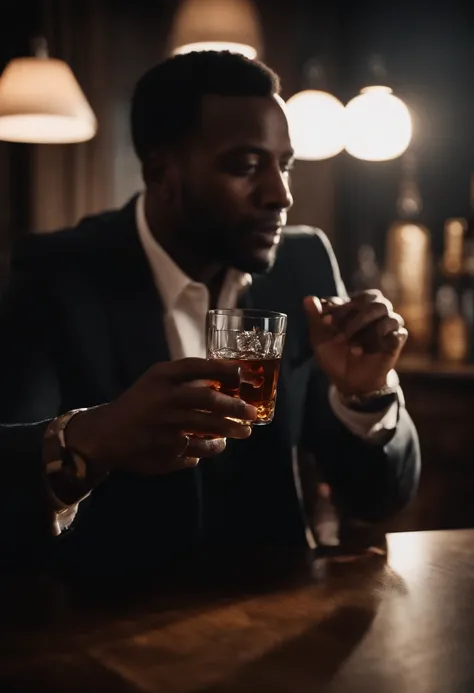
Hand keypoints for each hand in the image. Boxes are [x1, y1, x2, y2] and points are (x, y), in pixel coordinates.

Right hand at [67, 358, 256, 474]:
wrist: (105, 434)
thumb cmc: (140, 402)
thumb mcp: (157, 381)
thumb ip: (187, 379)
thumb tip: (230, 379)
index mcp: (160, 377)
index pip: (196, 367)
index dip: (222, 369)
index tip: (242, 374)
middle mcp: (162, 399)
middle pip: (207, 400)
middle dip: (234, 407)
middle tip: (251, 413)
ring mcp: (163, 428)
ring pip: (206, 430)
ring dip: (228, 432)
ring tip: (242, 432)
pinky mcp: (163, 452)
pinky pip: (195, 452)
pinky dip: (207, 449)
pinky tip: (214, 446)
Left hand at [304, 290, 406, 394]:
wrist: (347, 380)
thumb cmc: (334, 353)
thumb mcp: (319, 337)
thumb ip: (314, 317)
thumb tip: (307, 298)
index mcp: (358, 305)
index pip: (355, 299)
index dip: (341, 310)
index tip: (326, 324)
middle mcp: (377, 311)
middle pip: (376, 302)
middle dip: (356, 320)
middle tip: (340, 337)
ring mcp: (389, 326)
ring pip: (388, 318)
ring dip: (367, 334)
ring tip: (352, 349)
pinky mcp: (396, 342)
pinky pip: (399, 334)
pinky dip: (383, 342)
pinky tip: (366, 352)